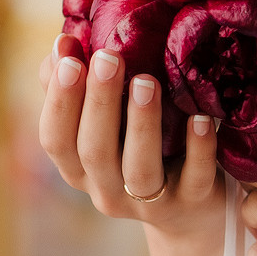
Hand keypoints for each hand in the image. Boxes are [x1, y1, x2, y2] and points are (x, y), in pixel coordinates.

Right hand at [38, 33, 221, 237]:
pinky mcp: (192, 202)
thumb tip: (64, 44)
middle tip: (109, 58)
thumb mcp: (107, 124)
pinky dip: (198, 148)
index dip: (59, 102)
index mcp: (80, 169)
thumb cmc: (142, 150)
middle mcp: (107, 190)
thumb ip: (81, 88)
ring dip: (141, 124)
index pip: (56, 140)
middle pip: (94, 152)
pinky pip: (194, 178)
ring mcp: (151, 202)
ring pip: (139, 170)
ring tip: (146, 81)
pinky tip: (200, 118)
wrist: (193, 211)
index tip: (69, 59)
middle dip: (99, 103)